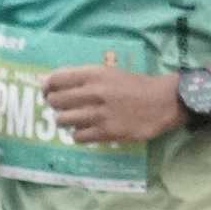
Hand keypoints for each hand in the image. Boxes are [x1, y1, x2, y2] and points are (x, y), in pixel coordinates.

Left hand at [44, 62, 182, 146]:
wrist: (163, 102)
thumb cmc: (134, 85)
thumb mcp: (109, 72)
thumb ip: (82, 77)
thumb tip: (49, 82)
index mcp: (94, 74)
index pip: (56, 80)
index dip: (47, 87)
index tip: (47, 92)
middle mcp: (94, 93)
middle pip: (56, 101)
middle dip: (55, 105)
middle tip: (63, 107)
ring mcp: (100, 114)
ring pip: (63, 120)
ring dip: (65, 121)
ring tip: (75, 120)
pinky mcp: (107, 132)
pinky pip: (78, 137)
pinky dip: (78, 135)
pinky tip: (87, 130)